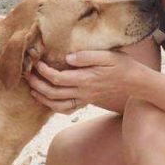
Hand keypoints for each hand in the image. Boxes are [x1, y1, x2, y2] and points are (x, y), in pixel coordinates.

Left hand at [27, 50, 145, 112]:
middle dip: (37, 84)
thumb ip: (88, 56)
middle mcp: (83, 92)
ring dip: (42, 98)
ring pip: (57, 105)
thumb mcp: (108, 55)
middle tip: (28, 74)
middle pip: (53, 93)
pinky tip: (47, 99)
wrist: (135, 83)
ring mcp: (84, 99)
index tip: (37, 61)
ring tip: (32, 88)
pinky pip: (67, 109)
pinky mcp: (86, 101)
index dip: (44, 71)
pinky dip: (53, 106)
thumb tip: (68, 58)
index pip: (58, 78)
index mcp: (86, 79)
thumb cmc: (123, 66)